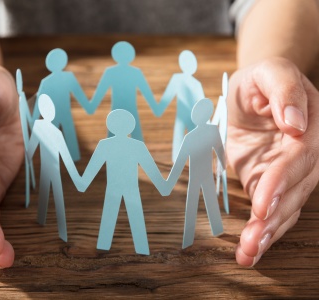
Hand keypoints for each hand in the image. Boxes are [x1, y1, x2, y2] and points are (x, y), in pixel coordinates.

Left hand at [227, 57, 318, 266]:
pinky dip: (262, 232)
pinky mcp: (272, 184)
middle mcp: (307, 155)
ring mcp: (291, 173)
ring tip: (248, 254)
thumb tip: (296, 122)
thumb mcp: (269, 72)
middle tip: (252, 241)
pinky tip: (249, 251)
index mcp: (312, 127)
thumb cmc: (261, 80)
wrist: (255, 93)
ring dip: (267, 233)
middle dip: (273, 218)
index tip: (262, 203)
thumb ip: (284, 89)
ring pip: (285, 207)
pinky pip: (272, 210)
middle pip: (295, 191)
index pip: (299, 159)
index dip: (282, 181)